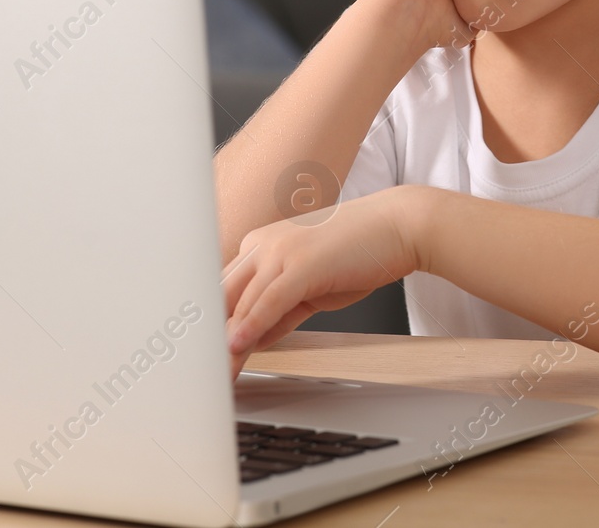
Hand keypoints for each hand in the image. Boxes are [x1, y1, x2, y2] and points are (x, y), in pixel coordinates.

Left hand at [222, 186, 426, 376]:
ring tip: (215, 372)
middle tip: (199, 370)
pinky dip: (251, 325)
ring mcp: (281, 250)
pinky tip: (238, 346)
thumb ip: (280, 309)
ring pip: (242, 302)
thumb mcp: (312, 285)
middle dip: (208, 336)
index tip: (202, 354)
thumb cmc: (361, 251)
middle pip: (221, 296)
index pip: (223, 290)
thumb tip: (255, 336)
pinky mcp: (302, 263)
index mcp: (262, 244)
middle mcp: (264, 243)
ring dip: (226, 343)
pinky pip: (269, 299)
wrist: (399, 226)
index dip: (210, 325)